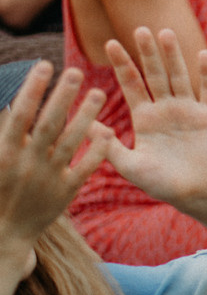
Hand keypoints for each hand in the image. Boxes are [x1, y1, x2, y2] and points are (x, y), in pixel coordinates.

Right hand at [0, 63, 108, 274]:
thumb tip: (8, 98)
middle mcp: (27, 162)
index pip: (20, 114)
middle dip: (62, 97)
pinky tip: (109, 131)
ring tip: (98, 92)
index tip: (45, 64)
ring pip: (70, 142)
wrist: (5, 230)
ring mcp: (48, 177)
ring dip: (85, 117)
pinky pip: (85, 167)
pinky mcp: (66, 191)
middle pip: (48, 124)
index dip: (33, 89)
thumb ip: (4, 128)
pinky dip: (96, 150)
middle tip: (77, 71)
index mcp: (5, 151)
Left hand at [92, 28, 206, 210]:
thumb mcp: (129, 166)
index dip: (122, 64)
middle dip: (147, 52)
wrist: (195, 194)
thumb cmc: (160, 183)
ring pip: (179, 76)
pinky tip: (201, 54)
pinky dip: (205, 73)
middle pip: (155, 74)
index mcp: (145, 118)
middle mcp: (165, 109)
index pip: (131, 84)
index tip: (111, 44)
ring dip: (173, 55)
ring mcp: (188, 110)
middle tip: (139, 28)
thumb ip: (109, 146)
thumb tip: (86, 125)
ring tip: (165, 33)